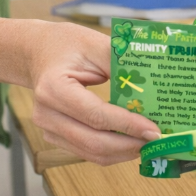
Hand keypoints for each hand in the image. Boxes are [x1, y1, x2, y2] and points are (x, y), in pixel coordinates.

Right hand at [29, 23, 160, 164]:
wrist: (38, 52)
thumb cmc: (67, 44)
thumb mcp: (95, 43)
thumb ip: (121, 62)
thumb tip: (151, 85)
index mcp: (54, 88)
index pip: (96, 115)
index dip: (127, 125)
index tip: (153, 129)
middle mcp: (46, 113)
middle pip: (93, 141)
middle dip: (129, 145)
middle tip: (156, 140)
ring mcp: (48, 128)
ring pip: (90, 152)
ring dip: (122, 152)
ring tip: (148, 143)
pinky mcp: (54, 136)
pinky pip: (85, 150)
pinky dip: (110, 150)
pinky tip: (130, 142)